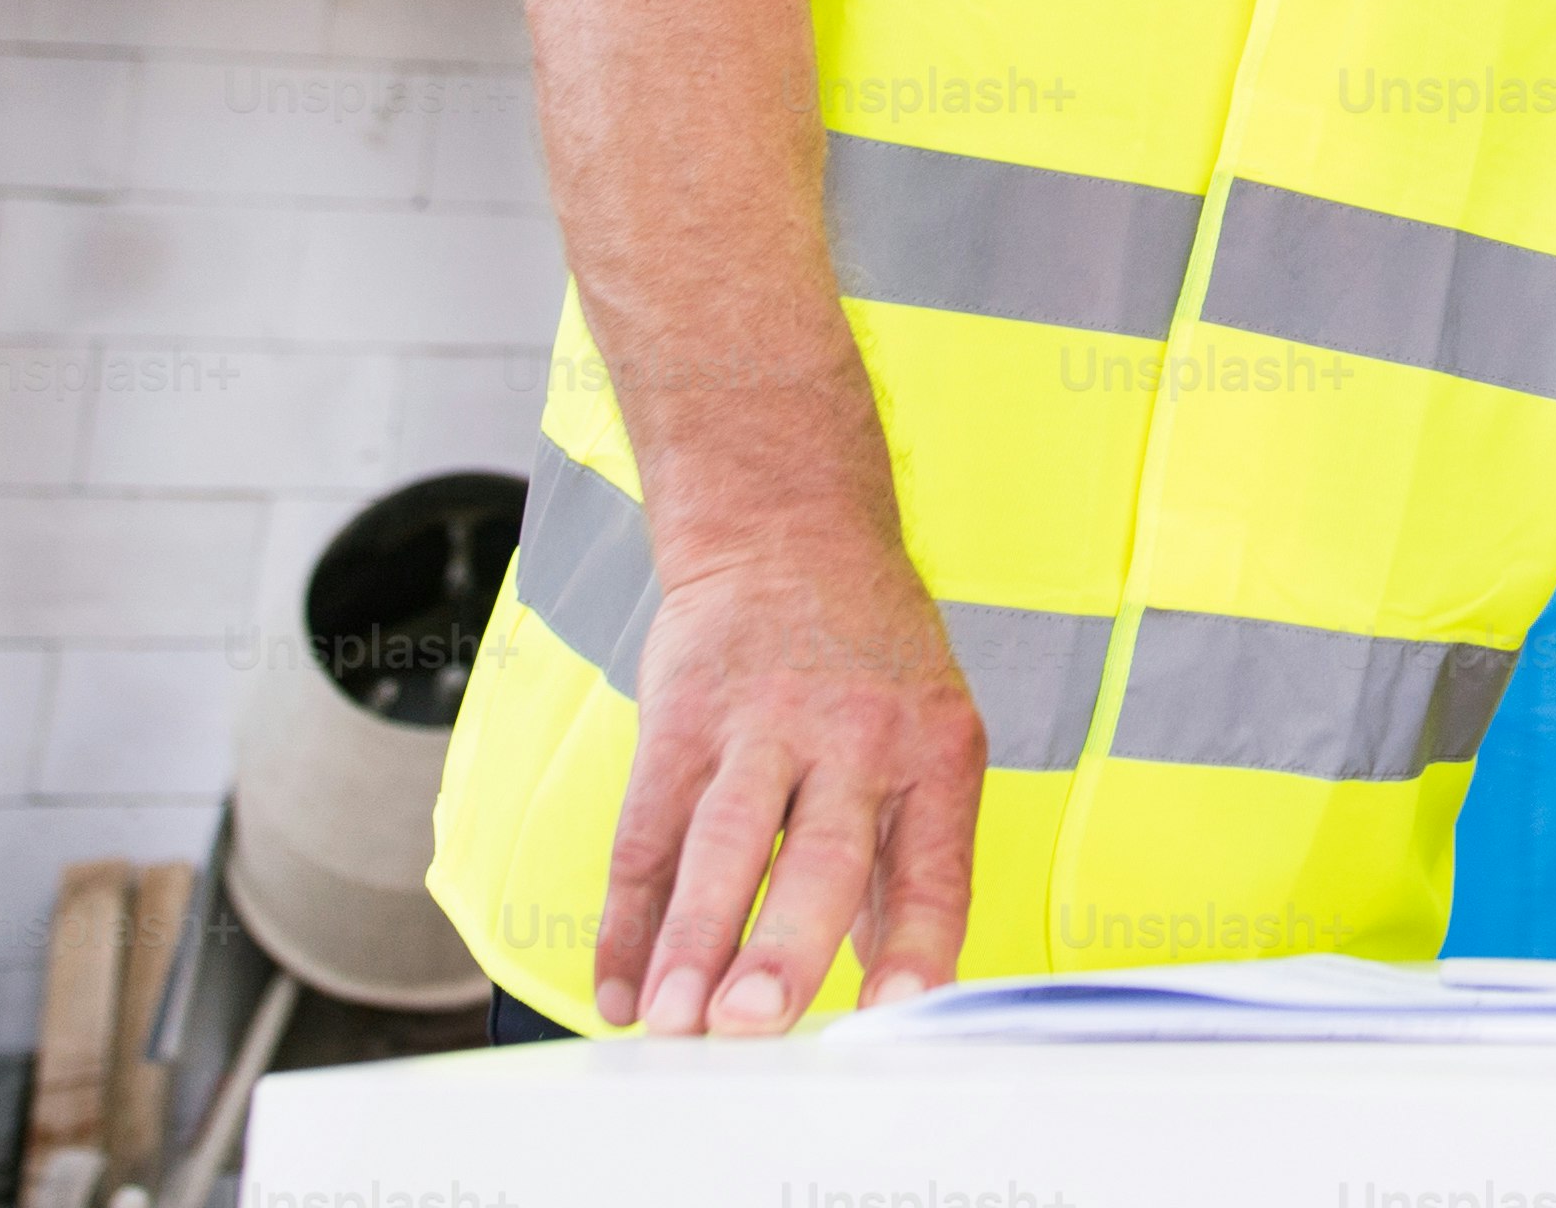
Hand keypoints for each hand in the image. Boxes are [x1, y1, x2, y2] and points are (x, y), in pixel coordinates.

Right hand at [600, 533, 991, 1032]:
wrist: (790, 532)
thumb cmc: (873, 657)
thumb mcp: (929, 737)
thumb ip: (904, 863)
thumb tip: (886, 986)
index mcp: (936, 752)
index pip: (935, 866)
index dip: (917, 944)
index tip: (891, 1014)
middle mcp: (856, 740)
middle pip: (821, 857)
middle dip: (784, 946)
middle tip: (751, 1024)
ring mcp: (762, 728)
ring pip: (722, 845)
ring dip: (690, 940)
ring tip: (669, 1021)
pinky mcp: (680, 722)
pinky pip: (647, 833)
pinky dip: (627, 919)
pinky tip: (619, 987)